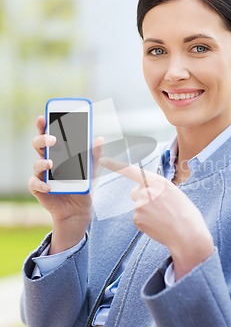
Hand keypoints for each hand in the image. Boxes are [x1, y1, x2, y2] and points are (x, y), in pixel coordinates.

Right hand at [28, 116, 102, 252]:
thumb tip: (100, 138)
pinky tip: (49, 186)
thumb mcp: (92, 170)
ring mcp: (42, 175)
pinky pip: (35, 184)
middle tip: (53, 139)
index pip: (49, 135)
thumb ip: (94, 155)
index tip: (44, 116)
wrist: (79, 210)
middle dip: (43, 139)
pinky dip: (41, 184)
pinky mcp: (38, 188)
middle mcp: (48, 161)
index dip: (45, 125)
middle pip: (39, 145)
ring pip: (36, 163)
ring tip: (51, 163)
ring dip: (42, 162)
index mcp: (59, 153)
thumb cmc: (83, 186)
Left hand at [99, 157, 213, 279]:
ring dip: (147, 210)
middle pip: (135, 191)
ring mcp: (140, 206)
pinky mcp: (137, 219)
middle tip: (161, 207)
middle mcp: (146, 191)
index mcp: (157, 181)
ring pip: (138, 205)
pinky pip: (138, 218)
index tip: (102, 160)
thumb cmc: (185, 213)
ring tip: (163, 217)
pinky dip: (147, 221)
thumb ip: (158, 188)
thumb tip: (148, 191)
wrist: (188, 235)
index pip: (132, 170)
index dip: (115, 164)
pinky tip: (159, 224)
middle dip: (144, 197)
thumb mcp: (174, 192)